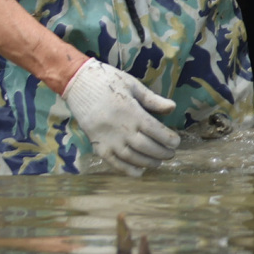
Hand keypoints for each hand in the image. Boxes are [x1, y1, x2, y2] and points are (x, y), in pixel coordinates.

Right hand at [61, 59, 180, 175]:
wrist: (77, 83)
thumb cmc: (108, 81)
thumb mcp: (133, 85)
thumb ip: (152, 99)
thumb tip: (173, 108)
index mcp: (131, 112)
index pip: (155, 130)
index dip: (168, 139)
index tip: (176, 143)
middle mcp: (120, 128)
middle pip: (146, 146)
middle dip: (161, 153)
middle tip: (171, 154)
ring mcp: (107, 139)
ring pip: (131, 157)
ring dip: (147, 162)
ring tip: (158, 162)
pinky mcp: (96, 144)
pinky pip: (112, 161)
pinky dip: (126, 169)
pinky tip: (138, 172)